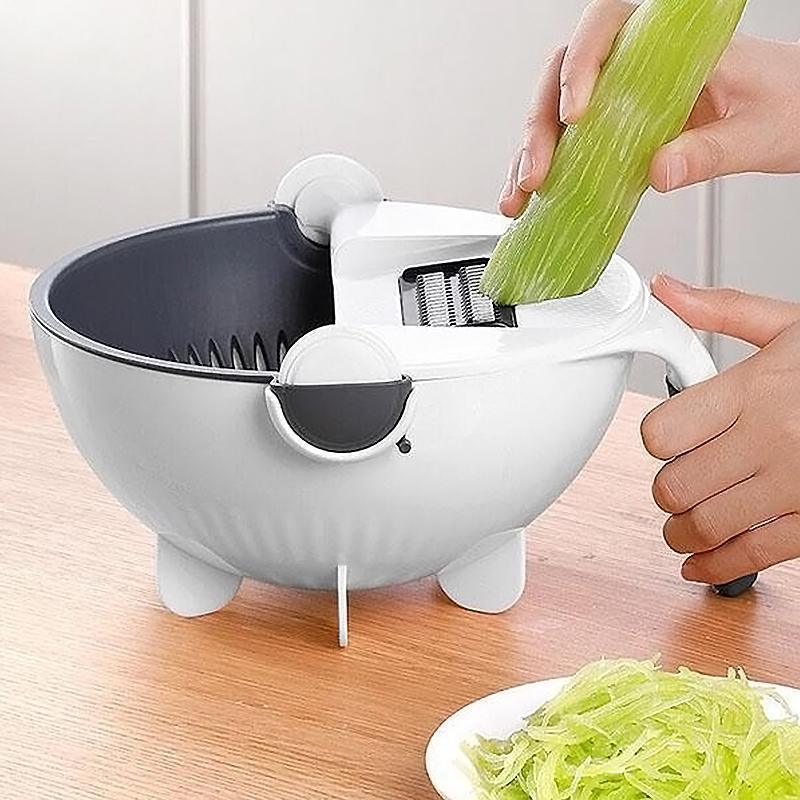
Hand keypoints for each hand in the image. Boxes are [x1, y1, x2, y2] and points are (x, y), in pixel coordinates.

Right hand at [499, 0, 799, 216]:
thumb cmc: (792, 106)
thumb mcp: (760, 131)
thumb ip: (712, 151)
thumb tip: (659, 171)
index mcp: (678, 44)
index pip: (611, 28)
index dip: (582, 63)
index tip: (576, 110)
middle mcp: (644, 66)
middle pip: (568, 75)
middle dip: (541, 123)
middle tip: (537, 169)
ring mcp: (628, 100)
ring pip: (559, 111)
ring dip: (533, 151)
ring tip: (522, 192)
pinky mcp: (623, 133)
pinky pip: (575, 144)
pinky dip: (550, 172)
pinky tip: (533, 198)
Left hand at [641, 273, 799, 584]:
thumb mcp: (793, 325)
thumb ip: (722, 310)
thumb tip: (664, 291)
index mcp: (755, 388)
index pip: (662, 432)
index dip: (654, 439)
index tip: (662, 439)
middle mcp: (771, 439)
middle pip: (675, 484)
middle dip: (666, 488)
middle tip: (673, 483)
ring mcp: (795, 484)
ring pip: (705, 525)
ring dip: (680, 532)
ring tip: (679, 525)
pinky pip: (753, 555)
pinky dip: (715, 567)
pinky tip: (699, 565)